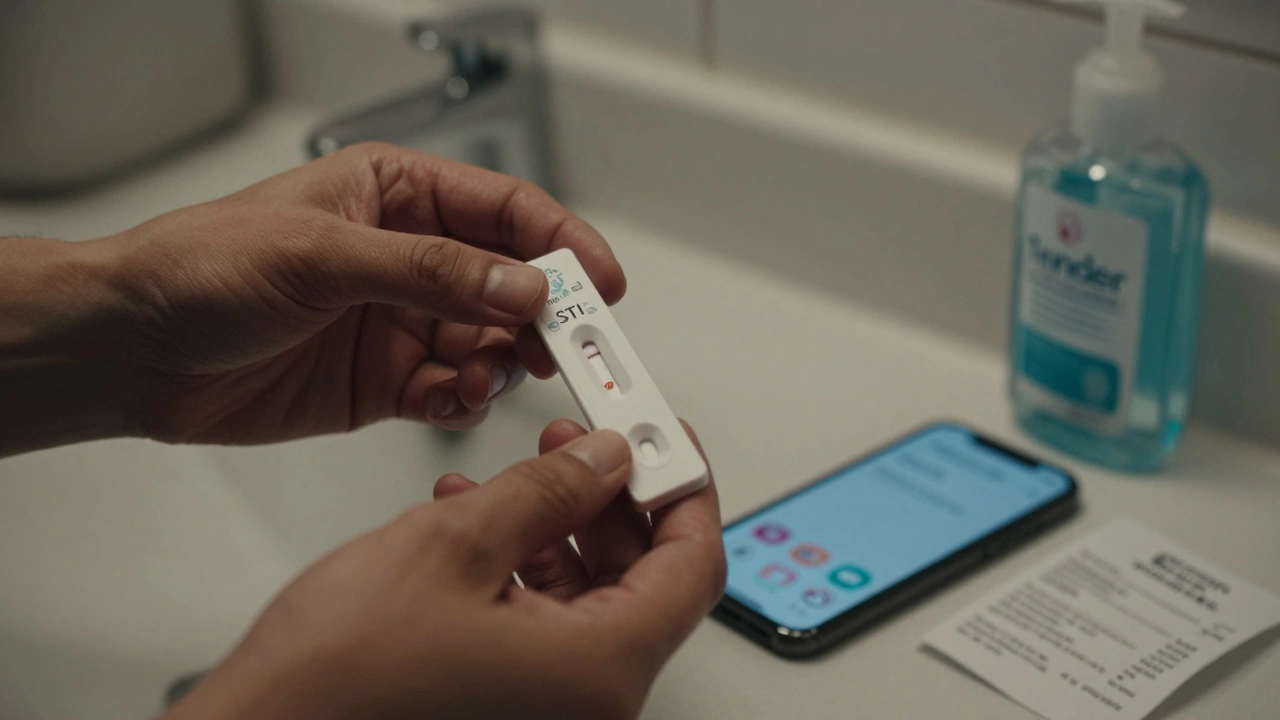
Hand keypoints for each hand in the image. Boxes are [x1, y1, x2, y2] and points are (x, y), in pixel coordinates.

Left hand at [0, 143, 623, 451]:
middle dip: (546, 313)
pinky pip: (454, 390)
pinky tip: (452, 397)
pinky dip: (466, 398)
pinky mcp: (389, 381)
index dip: (562, 244)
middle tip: (571, 347)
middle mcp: (410, 258)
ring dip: (504, 361)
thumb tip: (522, 285)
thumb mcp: (322, 254)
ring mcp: (402, 321)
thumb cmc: (204, 268)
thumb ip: (430, 271)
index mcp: (397, 196)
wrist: (136, 351)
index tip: (601, 283)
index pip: (506, 211)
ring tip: (485, 374)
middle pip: (512, 280)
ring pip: (491, 341)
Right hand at [162, 421, 724, 719]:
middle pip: (644, 579)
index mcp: (599, 670)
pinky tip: (481, 519)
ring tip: (523, 470)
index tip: (667, 441)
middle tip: (588, 441)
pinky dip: (524, 565)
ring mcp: (547, 707)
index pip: (693, 565)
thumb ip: (548, 490)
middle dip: (614, 498)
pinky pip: (544, 623)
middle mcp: (587, 700)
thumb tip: (604, 458)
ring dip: (561, 524)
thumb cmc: (338, 679)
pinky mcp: (508, 705)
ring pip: (591, 596)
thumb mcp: (455, 544)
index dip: (685, 489)